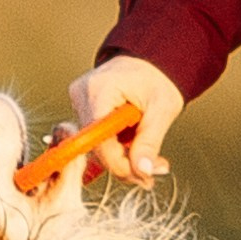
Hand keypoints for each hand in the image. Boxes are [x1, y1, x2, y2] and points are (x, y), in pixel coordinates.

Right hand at [65, 54, 183, 184]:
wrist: (151, 62)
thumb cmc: (157, 79)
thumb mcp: (162, 110)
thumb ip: (150, 142)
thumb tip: (143, 172)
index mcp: (99, 90)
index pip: (98, 141)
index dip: (119, 165)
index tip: (143, 177)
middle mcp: (81, 95)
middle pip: (95, 147)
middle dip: (125, 164)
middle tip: (153, 172)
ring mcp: (78, 101)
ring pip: (95, 146)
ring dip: (123, 158)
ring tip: (150, 160)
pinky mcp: (82, 108)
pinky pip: (96, 138)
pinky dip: (117, 148)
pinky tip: (136, 148)